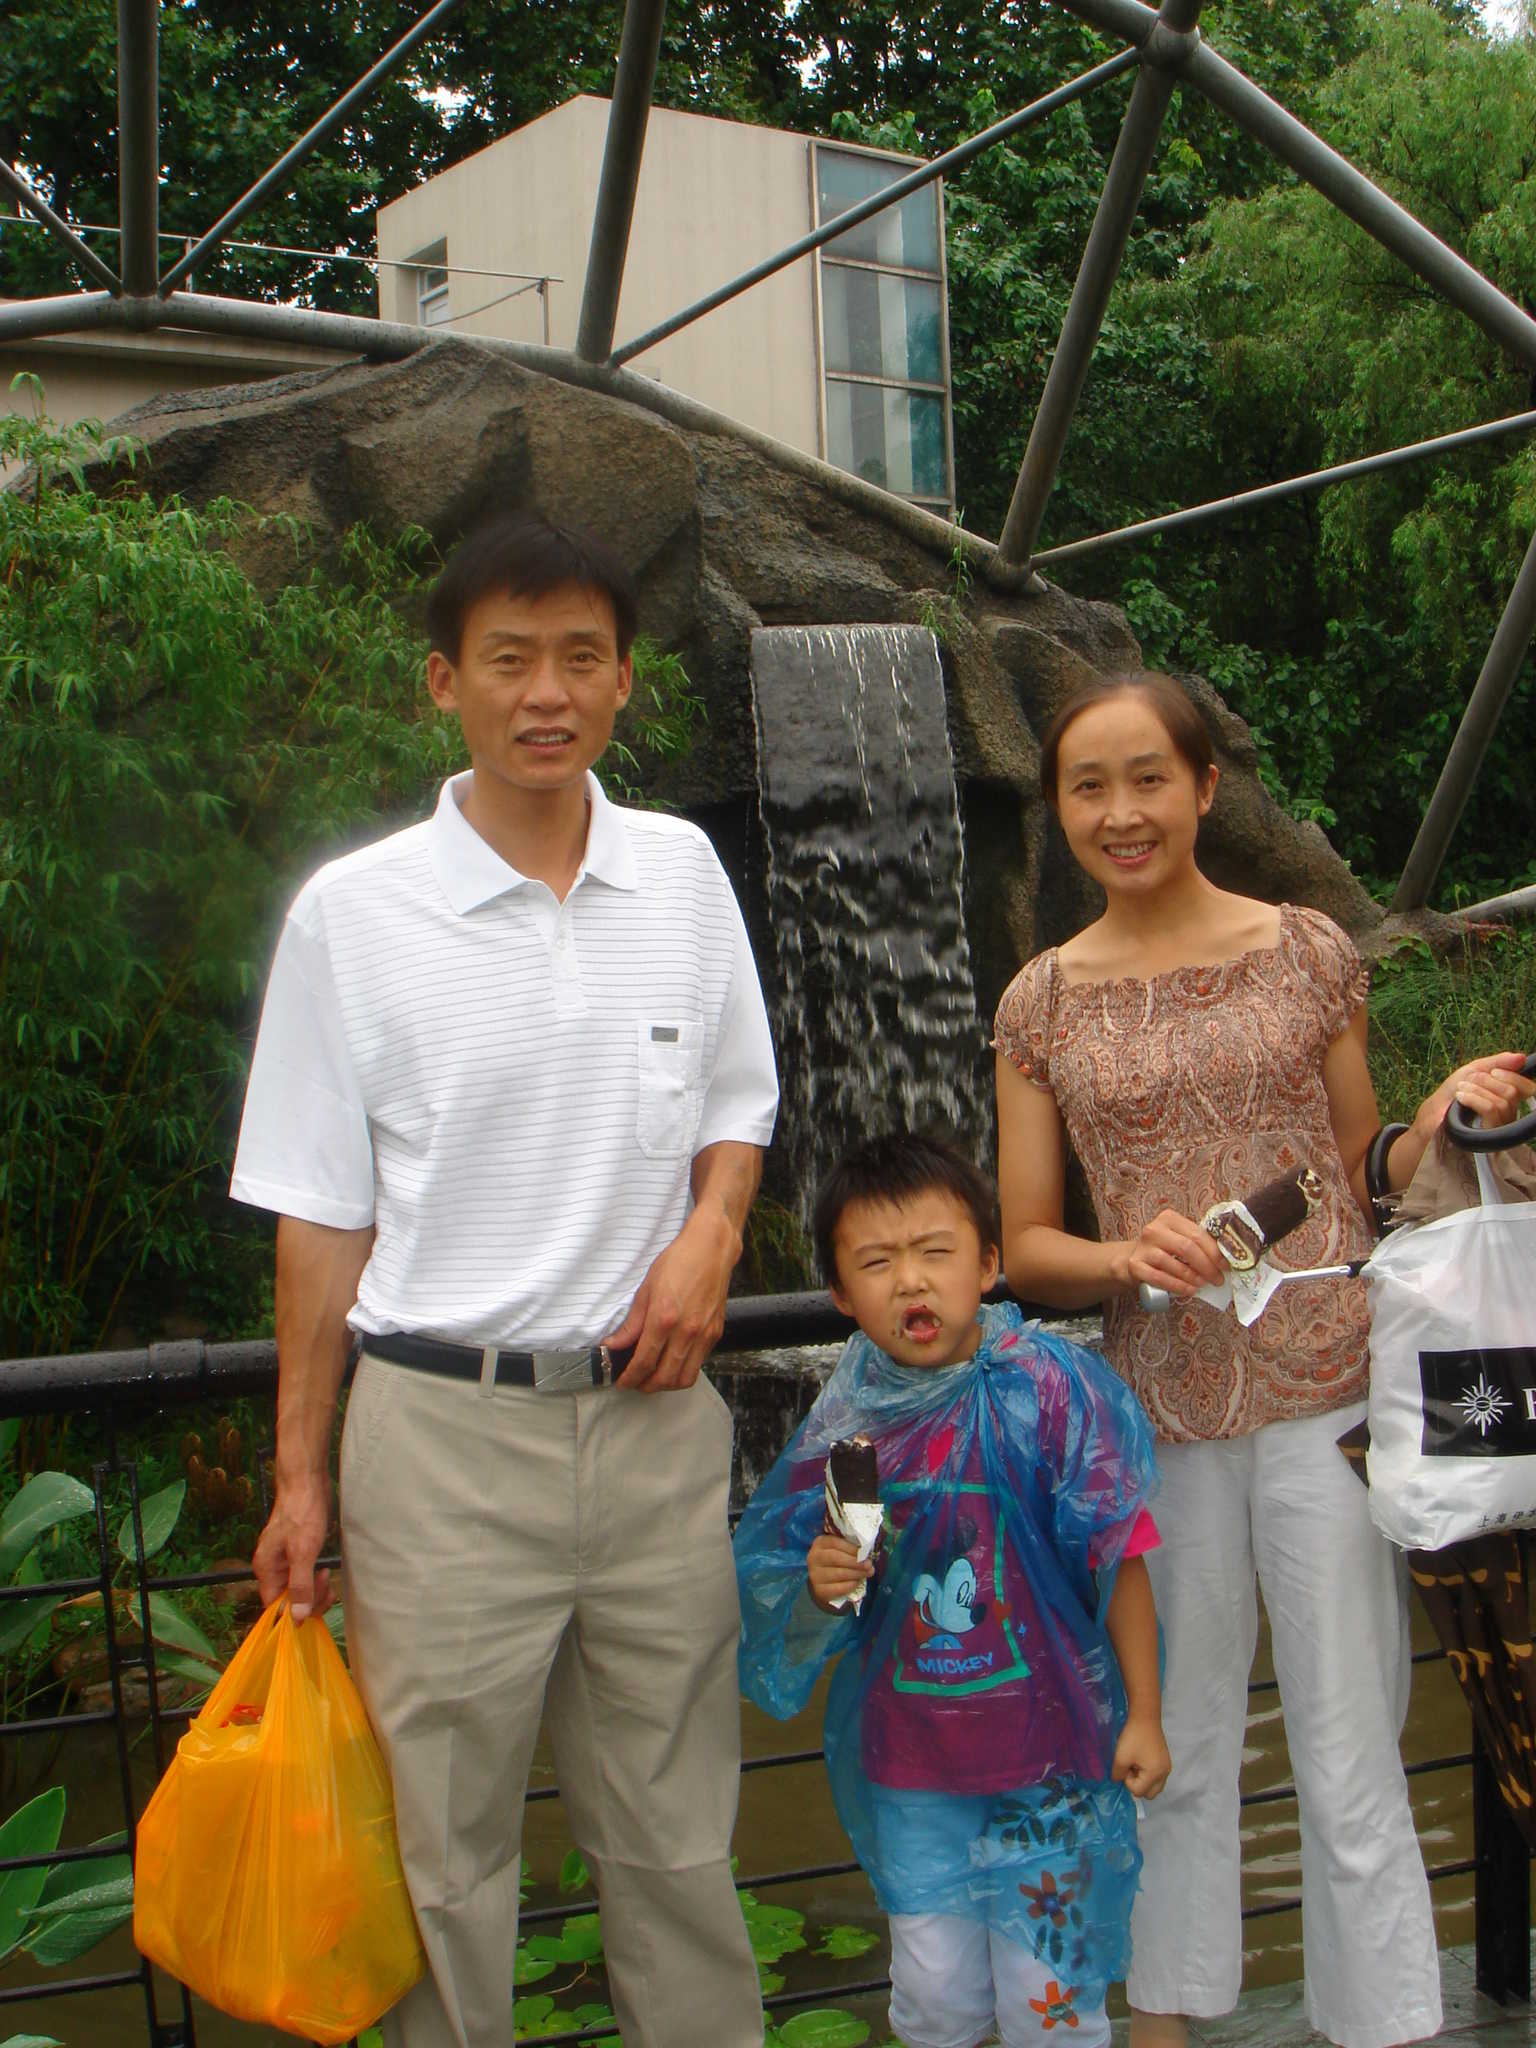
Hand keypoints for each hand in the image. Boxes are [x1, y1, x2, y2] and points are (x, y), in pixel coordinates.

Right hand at [252, 1470, 332, 1621]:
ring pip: (298, 1589)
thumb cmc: (302, 1512)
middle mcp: (272, 1568)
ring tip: (327, 1574)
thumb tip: (297, 1618)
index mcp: (266, 1570)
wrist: (306, 1481)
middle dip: (310, 1599)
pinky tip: (325, 1570)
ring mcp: (284, 1560)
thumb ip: (299, 1585)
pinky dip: (316, 1579)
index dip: (295, 1612)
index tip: (315, 1605)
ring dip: (315, 1590)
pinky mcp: (297, 1553)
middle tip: (326, 1585)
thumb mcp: (303, 1552)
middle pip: (288, 1600)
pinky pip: (305, 1576)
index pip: (275, 1607)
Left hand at [605, 1203, 738, 1391]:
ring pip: (684, 1378)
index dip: (629, 1377)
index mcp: (664, 1318)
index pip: (643, 1362)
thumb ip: (632, 1323)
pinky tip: (672, 1362)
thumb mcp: (646, 1289)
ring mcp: (704, 1335)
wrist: (711, 1250)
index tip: (621, 1381)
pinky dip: (683, 1371)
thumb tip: (614, 1344)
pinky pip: (698, 1364)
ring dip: (666, 1384)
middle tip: (634, 1382)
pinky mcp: (715, 1334)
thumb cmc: (678, 1262)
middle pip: (664, 1378)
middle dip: (645, 1386)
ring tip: (653, 1378)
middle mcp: (686, 1331)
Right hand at [807, 1532, 871, 1611]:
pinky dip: (850, 1585)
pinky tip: (857, 1583)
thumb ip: (850, 1547)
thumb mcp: (840, 1550)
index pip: (835, 1542)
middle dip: (855, 1561)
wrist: (826, 1584)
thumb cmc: (837, 1562)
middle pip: (835, 1558)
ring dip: (856, 1573)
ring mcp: (815, 1575)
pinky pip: (838, 1588)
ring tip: (867, 1573)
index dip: (851, 1548)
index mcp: (819, 1543)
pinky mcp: (820, 1590)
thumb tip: (866, 1550)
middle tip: (869, 1564)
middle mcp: (813, 1558)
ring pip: (838, 1573)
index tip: (865, 1552)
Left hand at [1112, 1712, 1170, 1798]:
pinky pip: (1157, 1776)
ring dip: (1143, 1780)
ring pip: (1154, 1786)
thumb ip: (1117, 1774)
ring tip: (1136, 1763)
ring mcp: (1167, 1767)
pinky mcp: (1165, 1760)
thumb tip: (1119, 1780)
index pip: (1138, 1791)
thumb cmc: (1133, 1738)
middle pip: (1149, 1793)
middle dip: (1138, 1784)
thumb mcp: (1120, 1757)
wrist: (1145, 1717)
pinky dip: (1148, 1773)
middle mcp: (1164, 1774)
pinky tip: (1141, 1759)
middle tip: (1131, 1768)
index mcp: (1155, 1775)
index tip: (1126, 1765)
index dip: (1128, 1781)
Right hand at [1118, 1208, 1227, 1297]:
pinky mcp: (1135, 1265)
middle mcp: (1154, 1229)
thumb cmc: (1163, 1249)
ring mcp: (1143, 1247)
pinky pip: (1159, 1278)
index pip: (1197, 1234)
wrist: (1133, 1258)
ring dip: (1192, 1277)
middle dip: (1207, 1266)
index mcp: (1169, 1218)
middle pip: (1186, 1248)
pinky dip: (1177, 1286)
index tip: (1226, 1266)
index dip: (1215, 1252)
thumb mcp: (1178, 1238)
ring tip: (1203, 1284)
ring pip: (1172, 1263)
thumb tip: (1224, 1261)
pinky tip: (1189, 1291)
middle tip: (1218, 1279)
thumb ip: (1198, 1244)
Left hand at [1416, 1050, 1532, 1137]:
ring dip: (1477, 1089)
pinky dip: (1474, 1098)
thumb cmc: (1453, 1094)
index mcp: (1509, 1100)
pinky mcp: (1488, 1135)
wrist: (1431, 1115)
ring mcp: (1500, 1127)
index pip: (1528, 1089)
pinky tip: (1461, 1097)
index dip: (1514, 1077)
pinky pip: (1491, 1109)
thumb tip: (1521, 1057)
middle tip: (1469, 1081)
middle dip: (1487, 1081)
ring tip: (1461, 1091)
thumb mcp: (1475, 1071)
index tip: (1494, 1072)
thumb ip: (1498, 1063)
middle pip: (1513, 1092)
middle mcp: (1510, 1115)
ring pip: (1502, 1101)